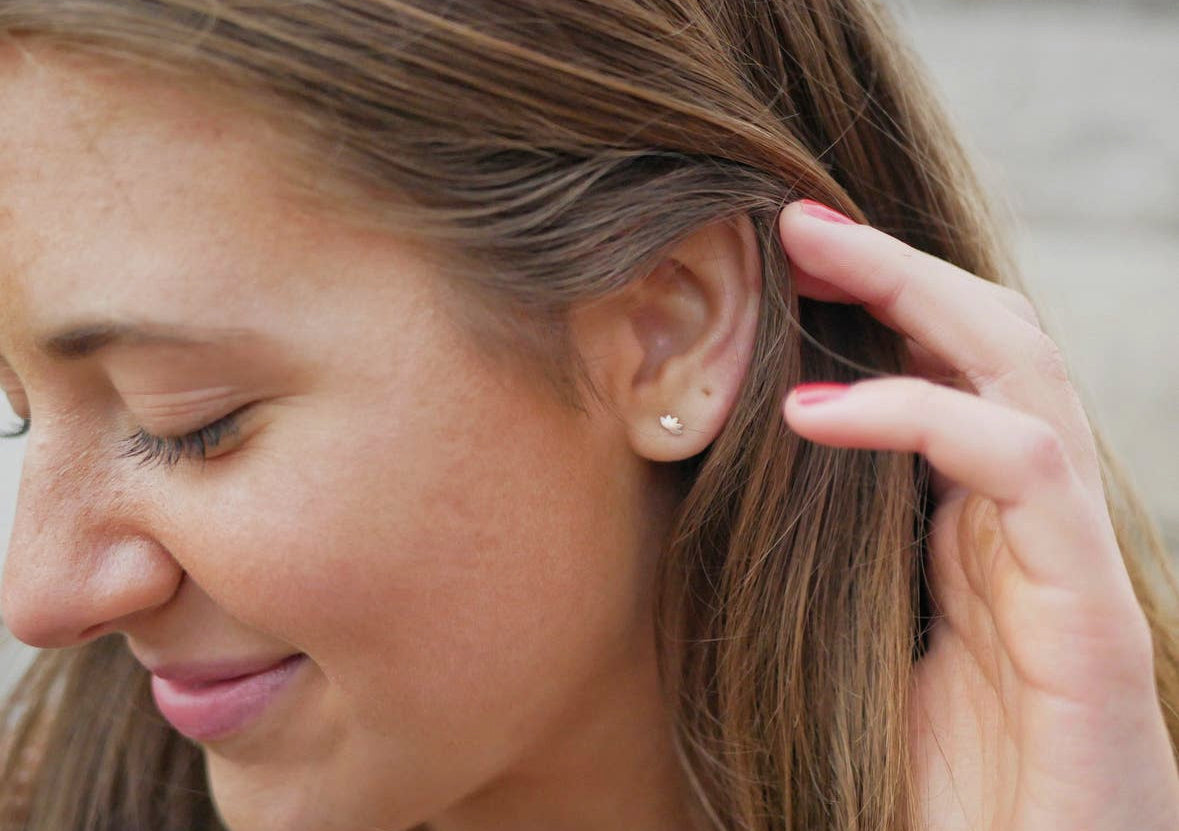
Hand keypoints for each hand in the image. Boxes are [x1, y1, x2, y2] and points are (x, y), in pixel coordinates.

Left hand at [776, 199, 1178, 829]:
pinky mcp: (1092, 621)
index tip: (781, 262)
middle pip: (994, 348)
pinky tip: (816, 412)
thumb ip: (836, 556)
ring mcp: (1068, 567)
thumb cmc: (922, 794)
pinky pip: (1022, 469)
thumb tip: (751, 464)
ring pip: (1024, 375)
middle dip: (898, 270)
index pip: (950, 380)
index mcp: (977, 535)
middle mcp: (1033, 532)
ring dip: (916, 297)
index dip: (877, 308)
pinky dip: (921, 416)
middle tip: (797, 218)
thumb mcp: (854, 643)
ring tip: (808, 254)